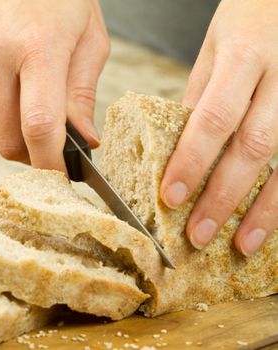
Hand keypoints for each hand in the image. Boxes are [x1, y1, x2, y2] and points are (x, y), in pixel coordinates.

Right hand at [0, 0, 108, 170]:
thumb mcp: (88, 36)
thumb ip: (83, 94)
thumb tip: (83, 140)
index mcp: (37, 49)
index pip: (38, 128)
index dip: (50, 163)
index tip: (61, 178)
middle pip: (7, 141)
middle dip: (31, 156)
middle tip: (50, 147)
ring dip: (12, 136)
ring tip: (31, 114)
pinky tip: (10, 86)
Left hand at [160, 0, 277, 255]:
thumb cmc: (253, 16)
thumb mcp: (217, 47)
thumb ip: (201, 95)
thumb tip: (178, 145)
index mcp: (244, 55)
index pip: (213, 117)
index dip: (192, 161)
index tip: (169, 196)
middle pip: (253, 146)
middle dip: (223, 196)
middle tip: (198, 234)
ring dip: (266, 209)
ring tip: (242, 244)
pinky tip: (274, 221)